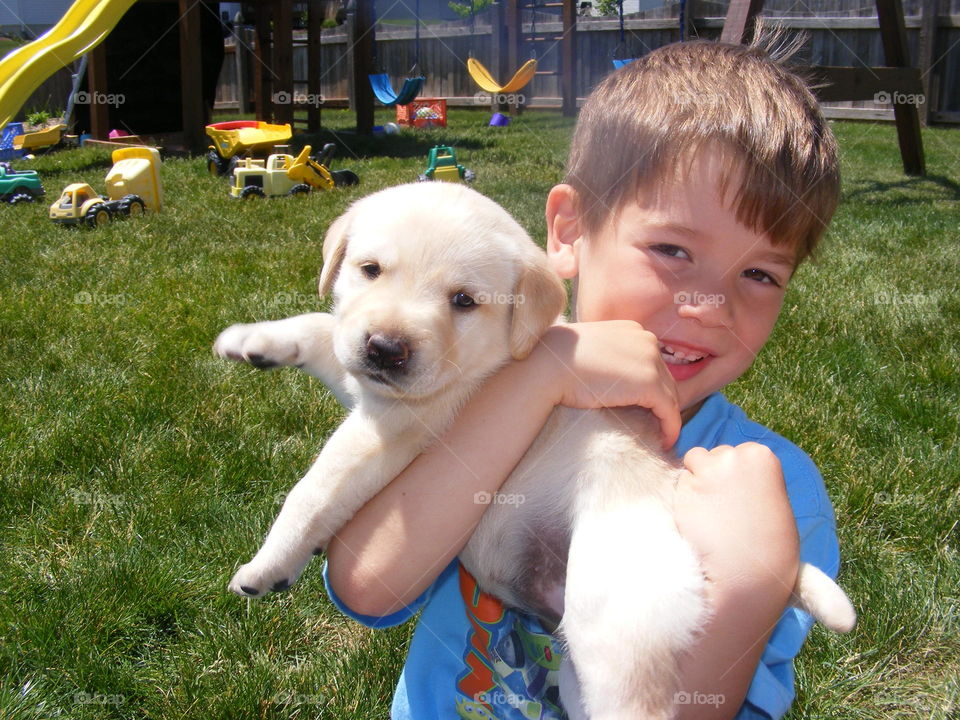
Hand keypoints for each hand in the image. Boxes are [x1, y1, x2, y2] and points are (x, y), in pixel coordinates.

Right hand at [534, 321, 680, 447]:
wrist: (549, 365)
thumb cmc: (558, 360)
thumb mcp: (591, 350)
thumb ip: (609, 357)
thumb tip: (612, 377)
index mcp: (634, 330)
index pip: (653, 363)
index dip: (653, 387)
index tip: (648, 407)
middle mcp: (648, 340)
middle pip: (666, 378)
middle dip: (663, 402)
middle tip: (657, 425)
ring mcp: (651, 361)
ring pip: (670, 395)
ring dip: (668, 417)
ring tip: (661, 436)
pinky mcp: (650, 384)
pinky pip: (669, 411)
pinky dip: (670, 428)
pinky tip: (664, 441)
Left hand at [675, 444, 798, 589]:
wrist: (747, 576)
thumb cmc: (769, 547)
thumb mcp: (773, 502)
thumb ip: (753, 479)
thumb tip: (732, 475)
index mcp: (761, 456)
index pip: (736, 454)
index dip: (734, 476)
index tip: (740, 499)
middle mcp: (731, 456)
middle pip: (713, 455)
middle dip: (713, 476)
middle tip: (723, 510)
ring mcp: (705, 470)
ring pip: (692, 465)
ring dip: (695, 483)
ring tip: (710, 515)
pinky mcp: (681, 488)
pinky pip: (678, 484)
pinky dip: (683, 499)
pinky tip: (697, 520)